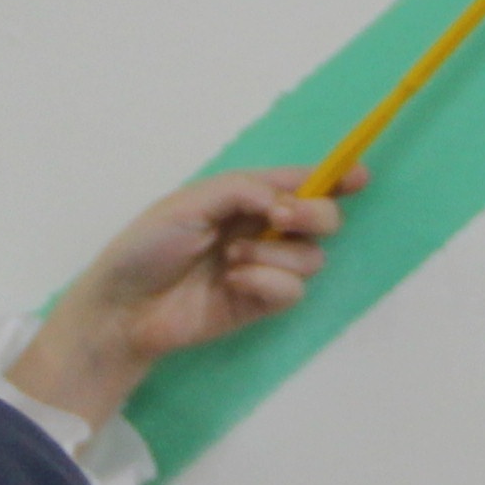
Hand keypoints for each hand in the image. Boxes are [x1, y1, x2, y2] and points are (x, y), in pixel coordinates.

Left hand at [4, 171, 357, 426]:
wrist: (125, 306)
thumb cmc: (146, 247)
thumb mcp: (191, 202)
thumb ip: (244, 190)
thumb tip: (286, 201)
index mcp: (244, 197)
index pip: (299, 183)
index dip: (334, 178)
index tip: (359, 177)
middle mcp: (262, 230)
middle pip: (323, 218)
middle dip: (314, 213)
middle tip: (282, 216)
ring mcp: (265, 268)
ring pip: (312, 256)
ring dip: (274, 252)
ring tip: (230, 258)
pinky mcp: (262, 303)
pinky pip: (293, 289)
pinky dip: (266, 281)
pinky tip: (233, 282)